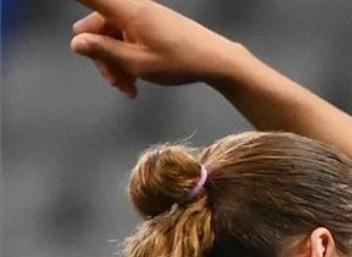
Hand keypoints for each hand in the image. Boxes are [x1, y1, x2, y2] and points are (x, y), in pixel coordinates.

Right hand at [69, 0, 248, 98]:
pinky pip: (126, 40)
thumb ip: (104, 53)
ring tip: (129, 88)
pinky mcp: (149, 27)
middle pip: (95, 27)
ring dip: (115, 64)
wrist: (218, 61)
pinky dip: (127, 59)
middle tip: (117, 83)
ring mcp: (141, 18)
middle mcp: (132, 9)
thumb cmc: (182, 62)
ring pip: (111, 38)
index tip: (68, 13)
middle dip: (100, 56)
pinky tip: (135, 82)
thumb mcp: (138, 64)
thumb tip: (75, 42)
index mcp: (127, 11)